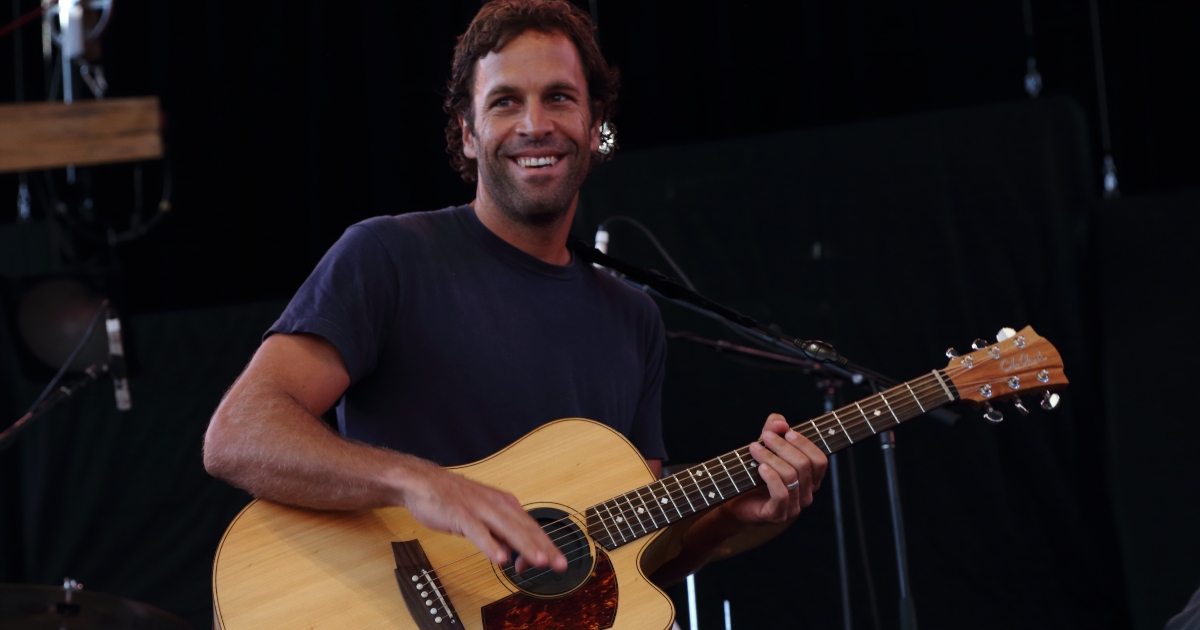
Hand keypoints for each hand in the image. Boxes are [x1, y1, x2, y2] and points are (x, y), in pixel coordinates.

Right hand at [400, 462, 566, 573]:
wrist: (424, 482)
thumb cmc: (455, 500)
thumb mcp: (484, 516)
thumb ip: (500, 535)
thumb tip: (515, 557)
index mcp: (506, 504)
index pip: (532, 527)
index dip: (546, 546)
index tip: (557, 562)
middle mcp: (497, 505)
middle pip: (526, 529)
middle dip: (545, 548)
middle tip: (560, 564)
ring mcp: (480, 509)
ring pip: (507, 529)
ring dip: (524, 546)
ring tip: (539, 562)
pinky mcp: (461, 515)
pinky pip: (478, 532)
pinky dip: (490, 545)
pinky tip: (500, 558)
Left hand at [721, 413, 827, 525]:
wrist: (735, 499)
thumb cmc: (755, 471)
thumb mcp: (765, 444)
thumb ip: (773, 429)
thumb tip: (781, 423)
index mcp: (811, 479)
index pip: (820, 460)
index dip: (805, 444)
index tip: (787, 432)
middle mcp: (806, 493)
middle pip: (803, 465)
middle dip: (783, 447)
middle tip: (764, 437)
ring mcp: (794, 506)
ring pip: (791, 477)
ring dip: (771, 458)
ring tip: (754, 448)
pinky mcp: (778, 514)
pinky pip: (782, 494)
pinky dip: (771, 477)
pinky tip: (760, 467)